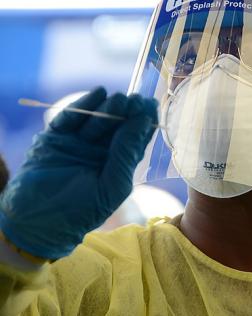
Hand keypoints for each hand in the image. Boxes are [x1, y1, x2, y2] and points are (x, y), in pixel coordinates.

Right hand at [0, 88, 157, 259]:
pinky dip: (85, 104)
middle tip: (135, 101)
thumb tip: (142, 122)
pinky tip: (99, 93)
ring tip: (119, 101)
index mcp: (118, 163)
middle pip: (119, 124)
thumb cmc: (81, 211)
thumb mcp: (112, 185)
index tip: (151, 106)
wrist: (37, 222)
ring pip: (98, 118)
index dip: (144, 122)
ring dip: (110, 107)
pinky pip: (72, 117)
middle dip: (129, 111)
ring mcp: (79, 142)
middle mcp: (101, 150)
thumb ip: (126, 154)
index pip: (136, 138)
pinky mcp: (57, 137)